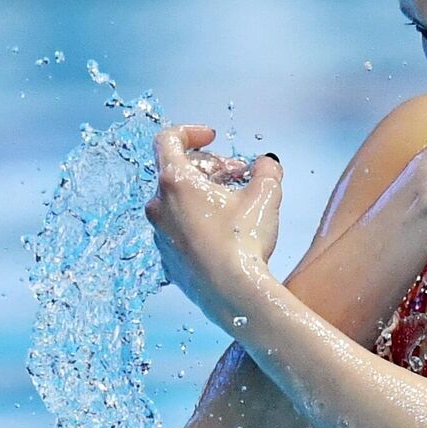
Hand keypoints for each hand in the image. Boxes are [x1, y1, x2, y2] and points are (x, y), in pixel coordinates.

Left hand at [143, 124, 284, 328]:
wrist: (234, 295)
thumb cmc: (243, 243)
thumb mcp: (265, 196)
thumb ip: (267, 170)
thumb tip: (267, 164)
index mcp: (175, 182)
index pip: (169, 140)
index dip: (191, 132)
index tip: (212, 137)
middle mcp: (159, 207)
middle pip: (176, 172)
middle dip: (209, 167)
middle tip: (237, 175)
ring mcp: (160, 236)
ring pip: (176, 203)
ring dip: (202, 196)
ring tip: (234, 204)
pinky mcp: (168, 260)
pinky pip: (179, 231)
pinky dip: (197, 223)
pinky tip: (224, 233)